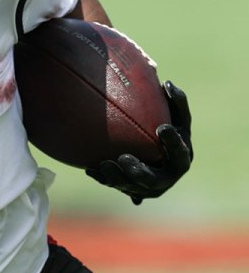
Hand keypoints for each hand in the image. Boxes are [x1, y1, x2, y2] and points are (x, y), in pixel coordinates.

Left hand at [85, 81, 193, 204]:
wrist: (151, 150)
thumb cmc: (164, 126)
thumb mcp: (175, 115)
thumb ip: (176, 102)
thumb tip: (168, 83)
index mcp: (181, 157)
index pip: (181, 153)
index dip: (173, 143)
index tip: (161, 128)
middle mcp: (167, 176)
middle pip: (154, 180)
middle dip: (139, 171)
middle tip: (124, 158)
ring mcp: (148, 187)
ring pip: (132, 188)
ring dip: (117, 178)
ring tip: (104, 164)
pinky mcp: (130, 189)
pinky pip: (115, 186)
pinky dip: (103, 178)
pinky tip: (90, 169)